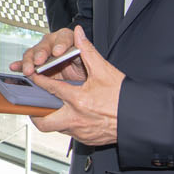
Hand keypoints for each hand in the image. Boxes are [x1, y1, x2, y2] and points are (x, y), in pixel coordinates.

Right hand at [14, 27, 85, 82]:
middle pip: (45, 45)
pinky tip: (14, 67)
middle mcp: (54, 45)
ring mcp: (45, 55)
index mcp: (69, 40)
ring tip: (27, 69)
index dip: (60, 44)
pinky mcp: (38, 66)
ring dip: (28, 61)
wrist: (86, 85)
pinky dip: (20, 66)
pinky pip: (27, 64)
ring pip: (33, 54)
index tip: (58, 52)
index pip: (63, 37)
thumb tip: (79, 31)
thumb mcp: (94, 62)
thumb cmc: (89, 71)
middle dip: (40, 54)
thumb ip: (86, 48)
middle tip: (39, 62)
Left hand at [27, 27, 123, 145]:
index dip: (38, 79)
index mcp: (78, 100)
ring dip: (52, 118)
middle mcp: (76, 118)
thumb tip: (78, 33)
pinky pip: (70, 133)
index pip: (50, 88)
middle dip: (35, 113)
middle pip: (43, 121)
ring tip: (51, 108)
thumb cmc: (124, 96)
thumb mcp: (105, 70)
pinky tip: (71, 115)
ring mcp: (81, 132)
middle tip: (33, 105)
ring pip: (56, 128)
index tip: (32, 75)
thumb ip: (88, 51)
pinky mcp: (87, 140)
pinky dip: (67, 124)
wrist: (141, 118)